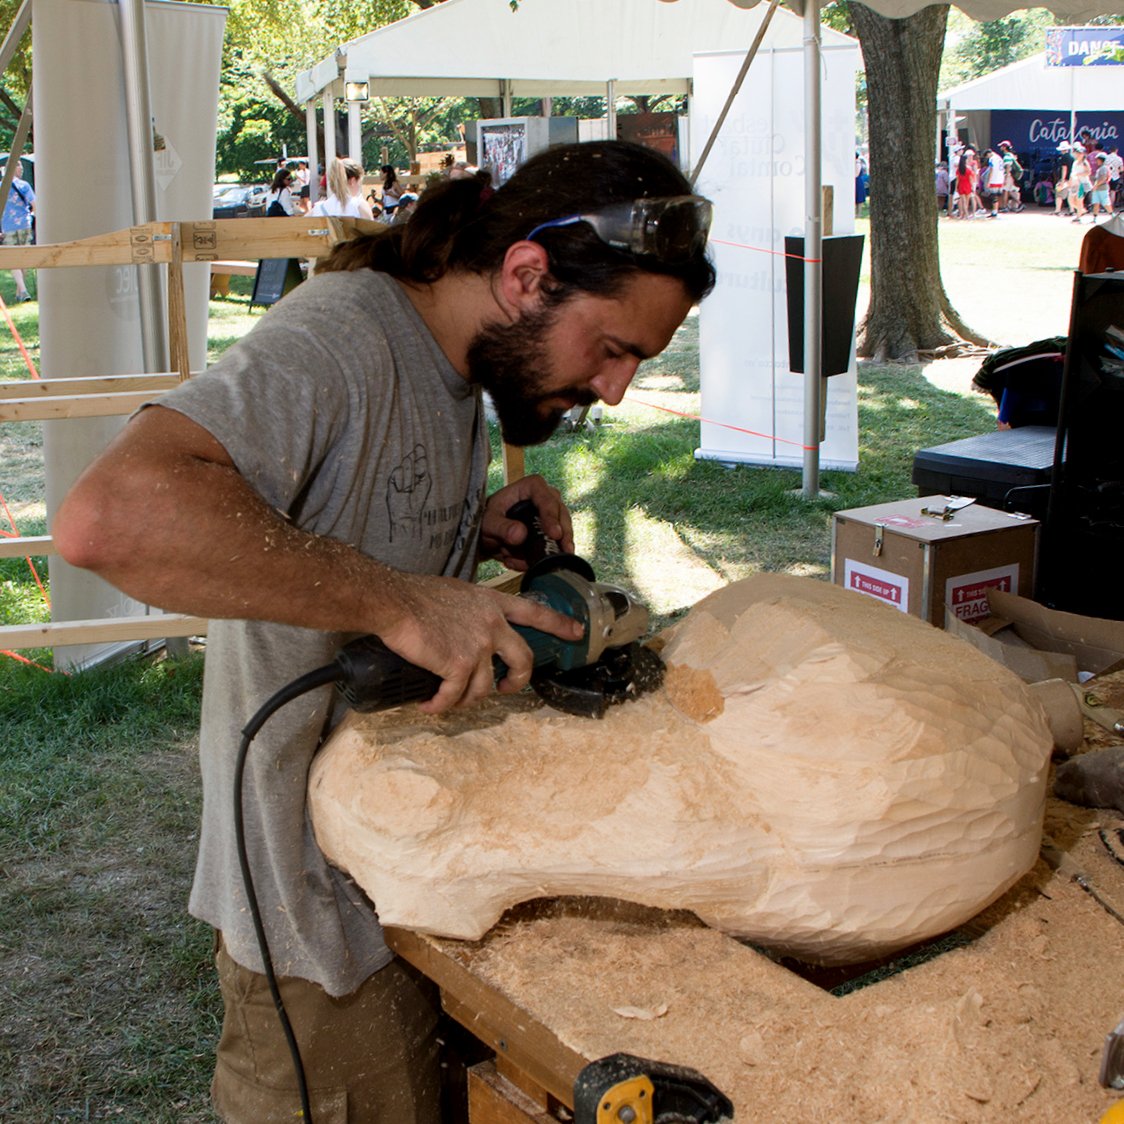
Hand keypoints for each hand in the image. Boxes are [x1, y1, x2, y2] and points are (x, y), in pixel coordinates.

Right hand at [376, 571, 583, 713]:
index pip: (535, 613)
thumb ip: (472, 611)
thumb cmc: (416, 595)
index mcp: (492, 604)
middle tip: (506, 689)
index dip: (559, 624)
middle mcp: (492, 625)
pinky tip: (430, 705)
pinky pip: (455, 696)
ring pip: (486, 686)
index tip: (577, 633)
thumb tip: (468, 630)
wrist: (395, 602)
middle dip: (518, 681)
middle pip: (524, 660)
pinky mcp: (459, 665)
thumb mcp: (456, 593)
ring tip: (450, 698)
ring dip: (467, 698)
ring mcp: (478, 646)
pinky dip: (440, 704)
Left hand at [479, 475, 574, 569]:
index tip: (554, 534)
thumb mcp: (488, 523)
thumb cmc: (488, 520)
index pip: (546, 498)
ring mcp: (551, 516)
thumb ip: (501, 527)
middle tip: (563, 550)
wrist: (487, 533)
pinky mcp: (552, 533)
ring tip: (538, 562)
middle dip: (563, 535)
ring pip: (563, 531)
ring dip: (552, 549)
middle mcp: (546, 498)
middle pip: (561, 514)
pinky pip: (555, 545)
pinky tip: (524, 564)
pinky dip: (543, 557)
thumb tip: (520, 535)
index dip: (551, 516)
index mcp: (531, 487)